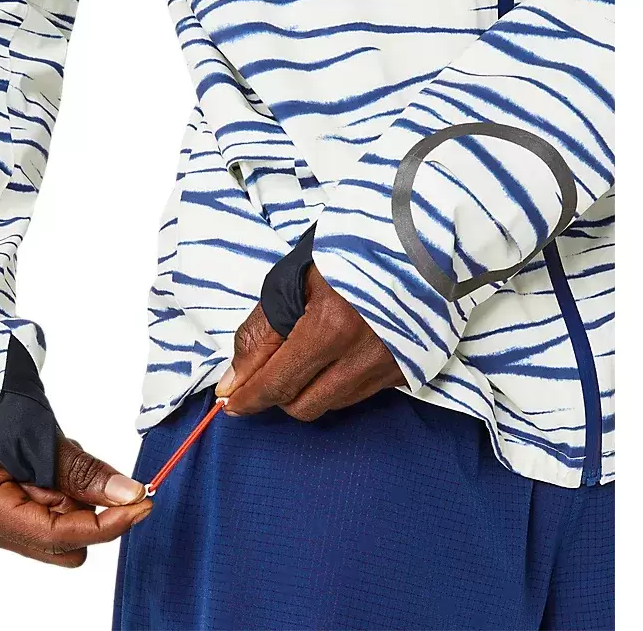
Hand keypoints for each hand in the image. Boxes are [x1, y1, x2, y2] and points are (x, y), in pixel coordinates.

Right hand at [0, 437, 151, 566]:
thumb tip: (129, 495)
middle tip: (82, 464)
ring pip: (61, 522)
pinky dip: (62, 482)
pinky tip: (46, 453)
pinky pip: (52, 505)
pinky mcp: (8, 502)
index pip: (58, 537)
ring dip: (72, 490)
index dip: (106, 524)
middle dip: (85, 508)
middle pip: (62, 542)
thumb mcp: (37, 436)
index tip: (142, 503)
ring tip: (51, 448)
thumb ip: (81, 472)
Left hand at [216, 265, 404, 421]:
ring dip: (306, 389)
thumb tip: (234, 380)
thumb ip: (260, 334)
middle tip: (264, 371)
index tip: (229, 403)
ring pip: (330, 404)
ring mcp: (390, 366)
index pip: (278, 383)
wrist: (413, 237)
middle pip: (302, 405)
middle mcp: (364, 355)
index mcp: (332, 326)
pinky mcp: (406, 370)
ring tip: (303, 353)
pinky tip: (334, 355)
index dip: (248, 398)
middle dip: (275, 394)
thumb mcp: (292, 280)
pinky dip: (336, 384)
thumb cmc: (348, 248)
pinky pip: (357, 396)